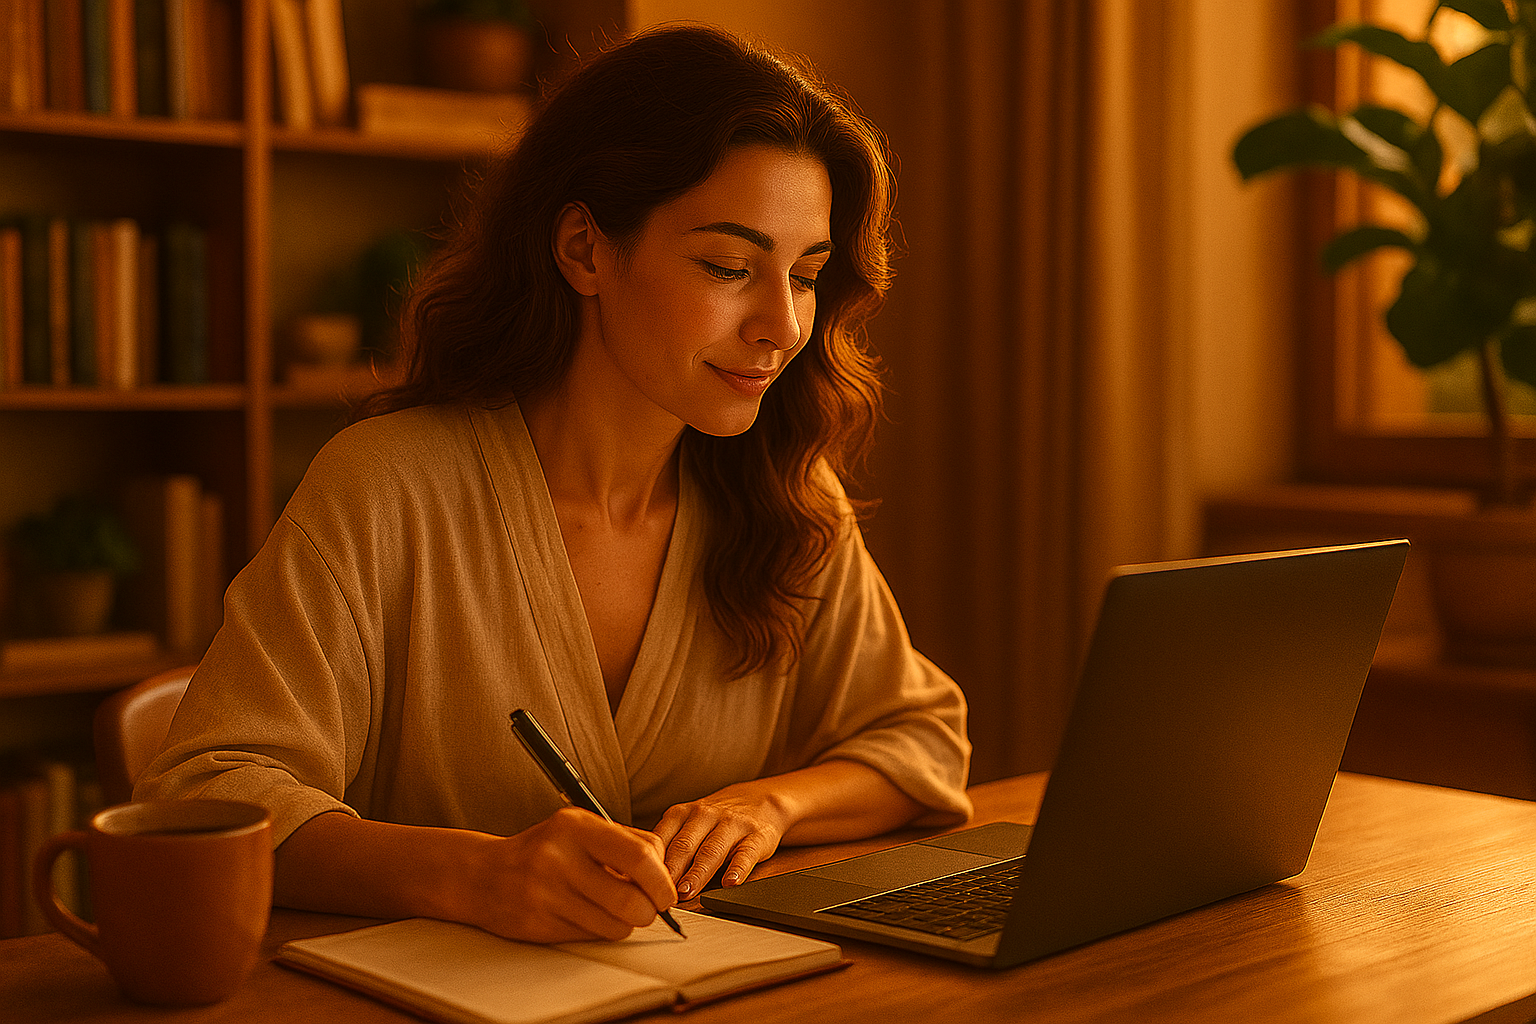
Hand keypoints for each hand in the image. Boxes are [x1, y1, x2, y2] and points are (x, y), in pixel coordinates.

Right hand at [469, 806, 676, 942]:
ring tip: (617, 911)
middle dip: (650, 911)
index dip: (662, 880)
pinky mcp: (539, 923)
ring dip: (627, 925)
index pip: (639, 855)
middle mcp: (560, 857)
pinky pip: (592, 937)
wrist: (482, 874)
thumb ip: (623, 843)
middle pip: (632, 899)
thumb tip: (666, 873)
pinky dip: (602, 931)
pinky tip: (590, 916)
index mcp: (576, 826)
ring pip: (616, 925)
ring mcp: (547, 893)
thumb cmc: (544, 849)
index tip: (665, 890)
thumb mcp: (580, 829)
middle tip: (650, 908)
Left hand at [652, 780, 790, 898]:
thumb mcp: (686, 823)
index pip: (662, 838)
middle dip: (671, 870)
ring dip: (697, 872)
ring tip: (687, 892)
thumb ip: (667, 846)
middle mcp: (705, 815)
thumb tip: (637, 878)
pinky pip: (746, 852)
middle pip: (684, 845)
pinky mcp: (756, 835)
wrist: (760, 800)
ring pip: (712, 850)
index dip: (650, 863)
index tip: (641, 884)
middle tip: (660, 894)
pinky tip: (730, 882)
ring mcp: (731, 824)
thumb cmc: (714, 820)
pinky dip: (738, 868)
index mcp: (681, 814)